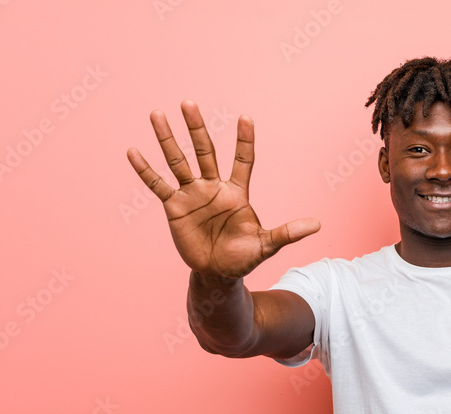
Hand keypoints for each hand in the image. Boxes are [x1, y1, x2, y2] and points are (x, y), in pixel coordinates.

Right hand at [126, 100, 319, 278]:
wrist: (218, 274)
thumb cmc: (243, 257)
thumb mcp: (266, 245)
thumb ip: (287, 233)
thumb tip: (317, 225)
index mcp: (237, 193)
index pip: (242, 160)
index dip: (244, 140)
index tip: (245, 117)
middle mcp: (213, 188)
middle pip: (205, 151)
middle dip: (196, 127)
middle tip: (188, 103)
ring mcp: (192, 195)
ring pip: (178, 161)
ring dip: (167, 139)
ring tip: (156, 114)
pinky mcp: (174, 207)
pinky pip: (158, 185)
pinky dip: (146, 170)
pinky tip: (133, 152)